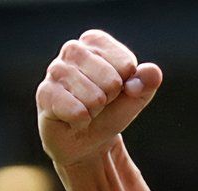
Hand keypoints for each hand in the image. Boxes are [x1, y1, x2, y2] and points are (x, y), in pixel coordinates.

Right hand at [36, 30, 162, 167]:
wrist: (85, 141)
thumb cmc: (109, 112)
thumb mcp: (135, 98)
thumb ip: (147, 82)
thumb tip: (152, 72)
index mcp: (96, 42)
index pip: (127, 65)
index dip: (126, 86)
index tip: (114, 91)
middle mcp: (73, 49)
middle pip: (112, 81)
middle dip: (110, 100)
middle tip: (98, 104)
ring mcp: (55, 70)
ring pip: (95, 97)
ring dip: (95, 112)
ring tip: (85, 110)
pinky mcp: (45, 94)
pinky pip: (77, 111)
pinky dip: (81, 121)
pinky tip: (73, 118)